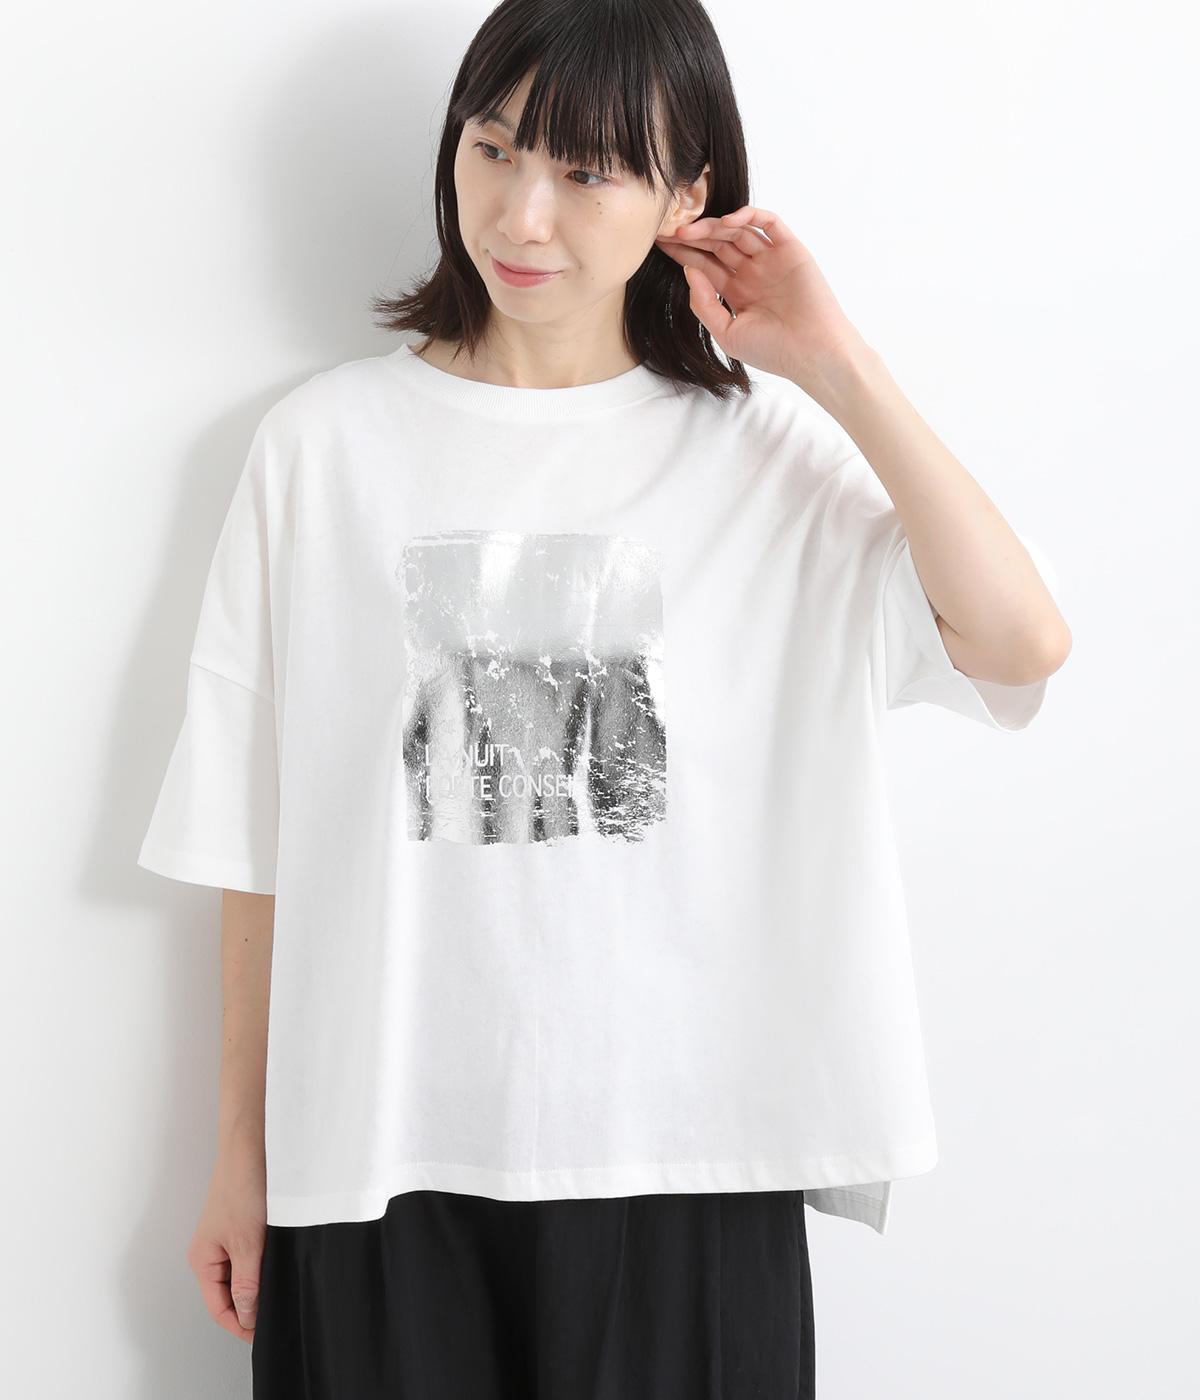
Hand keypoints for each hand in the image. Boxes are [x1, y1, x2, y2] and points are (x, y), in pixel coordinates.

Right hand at [186, 1130, 267, 1342]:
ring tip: (283, 1292)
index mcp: (203, 1259)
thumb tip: (249, 1316)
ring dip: (261, 1285)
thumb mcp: (247, 1241)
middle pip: (231, 1294)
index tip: (264, 1335)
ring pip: (245, 1275)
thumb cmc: (243, 1185)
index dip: (241, 1325)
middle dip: (252, 1307)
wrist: (254, 1144)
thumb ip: (247, 1282)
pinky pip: (254, 1256)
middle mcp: (213, 1251)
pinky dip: (267, 1265)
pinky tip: (284, 1265)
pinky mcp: (246, 1224)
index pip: (219, 1308)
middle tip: (279, 1315)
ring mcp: (230, 1237)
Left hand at [655, 206, 870, 392]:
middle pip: (717, 244)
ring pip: (738, 231)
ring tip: (691, 229)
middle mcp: (751, 272)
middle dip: (693, 236)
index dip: (682, 252)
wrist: (812, 353)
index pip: (704, 264)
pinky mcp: (790, 249)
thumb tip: (689, 270)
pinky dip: (750, 215)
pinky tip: (728, 220)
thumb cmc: (773, 350)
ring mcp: (770, 259)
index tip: (659, 243)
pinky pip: (769, 223)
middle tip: (669, 229)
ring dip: (715, 225)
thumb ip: (704, 303)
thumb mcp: (727, 332)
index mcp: (735, 291)